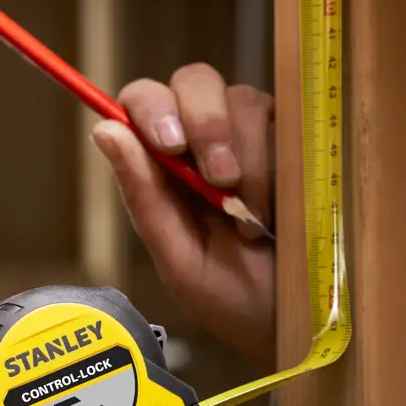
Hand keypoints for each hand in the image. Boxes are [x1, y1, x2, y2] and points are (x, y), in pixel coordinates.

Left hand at [92, 64, 274, 367]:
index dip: (153, 107)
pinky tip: (283, 207)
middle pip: (195, 80)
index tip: (171, 145)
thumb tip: (105, 129)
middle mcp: (204, 137)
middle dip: (207, 122)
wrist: (297, 325)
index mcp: (163, 161)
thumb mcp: (178, 258)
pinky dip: (282, 162)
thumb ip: (143, 194)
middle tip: (222, 179)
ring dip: (249, 156)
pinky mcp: (299, 142)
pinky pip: (290, 120)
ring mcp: (255, 135)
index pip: (144, 99)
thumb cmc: (229, 296)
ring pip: (244, 99)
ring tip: (252, 217)